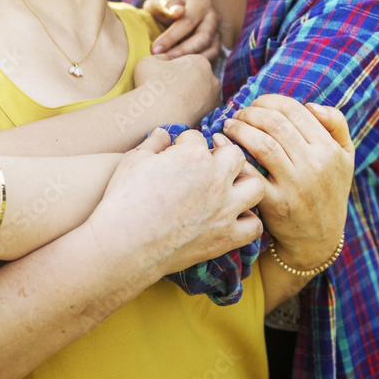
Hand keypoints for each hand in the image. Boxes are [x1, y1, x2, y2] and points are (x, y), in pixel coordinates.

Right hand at [86, 129, 263, 278]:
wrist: (123, 245)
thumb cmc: (123, 199)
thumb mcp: (133, 160)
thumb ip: (153, 142)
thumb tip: (163, 133)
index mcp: (193, 155)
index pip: (198, 137)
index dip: (184, 144)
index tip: (175, 154)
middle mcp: (216, 179)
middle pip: (235, 155)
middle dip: (222, 156)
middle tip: (206, 166)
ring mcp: (224, 209)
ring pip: (255, 186)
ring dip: (244, 183)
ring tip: (228, 188)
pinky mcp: (225, 237)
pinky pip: (255, 226)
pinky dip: (247, 221)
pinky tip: (231, 218)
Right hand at [133, 54, 220, 125]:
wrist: (157, 114)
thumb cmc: (152, 84)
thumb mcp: (150, 61)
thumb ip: (161, 57)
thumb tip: (166, 60)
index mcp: (199, 61)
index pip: (189, 64)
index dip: (175, 71)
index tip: (164, 80)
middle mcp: (212, 78)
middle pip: (198, 79)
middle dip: (186, 85)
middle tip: (169, 93)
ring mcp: (214, 97)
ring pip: (202, 95)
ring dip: (191, 98)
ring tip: (173, 105)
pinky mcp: (211, 115)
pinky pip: (202, 111)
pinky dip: (193, 112)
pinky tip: (180, 114)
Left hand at [143, 0, 221, 60]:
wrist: (174, 12)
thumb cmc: (164, 6)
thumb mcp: (161, 0)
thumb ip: (166, 3)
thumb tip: (178, 11)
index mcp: (201, 3)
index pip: (188, 22)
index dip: (171, 37)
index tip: (154, 50)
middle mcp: (213, 17)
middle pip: (202, 38)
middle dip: (182, 52)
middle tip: (163, 61)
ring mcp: (217, 32)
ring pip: (210, 51)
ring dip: (190, 61)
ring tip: (171, 67)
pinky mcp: (216, 46)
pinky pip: (211, 58)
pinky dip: (196, 65)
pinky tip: (180, 69)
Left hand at [220, 95, 353, 268]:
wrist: (319, 238)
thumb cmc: (328, 190)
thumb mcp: (345, 157)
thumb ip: (336, 124)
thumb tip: (311, 104)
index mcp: (329, 149)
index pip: (294, 110)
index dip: (269, 101)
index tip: (256, 104)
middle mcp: (315, 165)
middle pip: (275, 123)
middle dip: (250, 112)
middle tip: (238, 114)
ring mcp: (295, 185)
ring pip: (262, 143)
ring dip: (239, 128)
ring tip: (229, 125)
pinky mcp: (276, 203)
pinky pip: (250, 172)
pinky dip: (232, 154)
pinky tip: (222, 144)